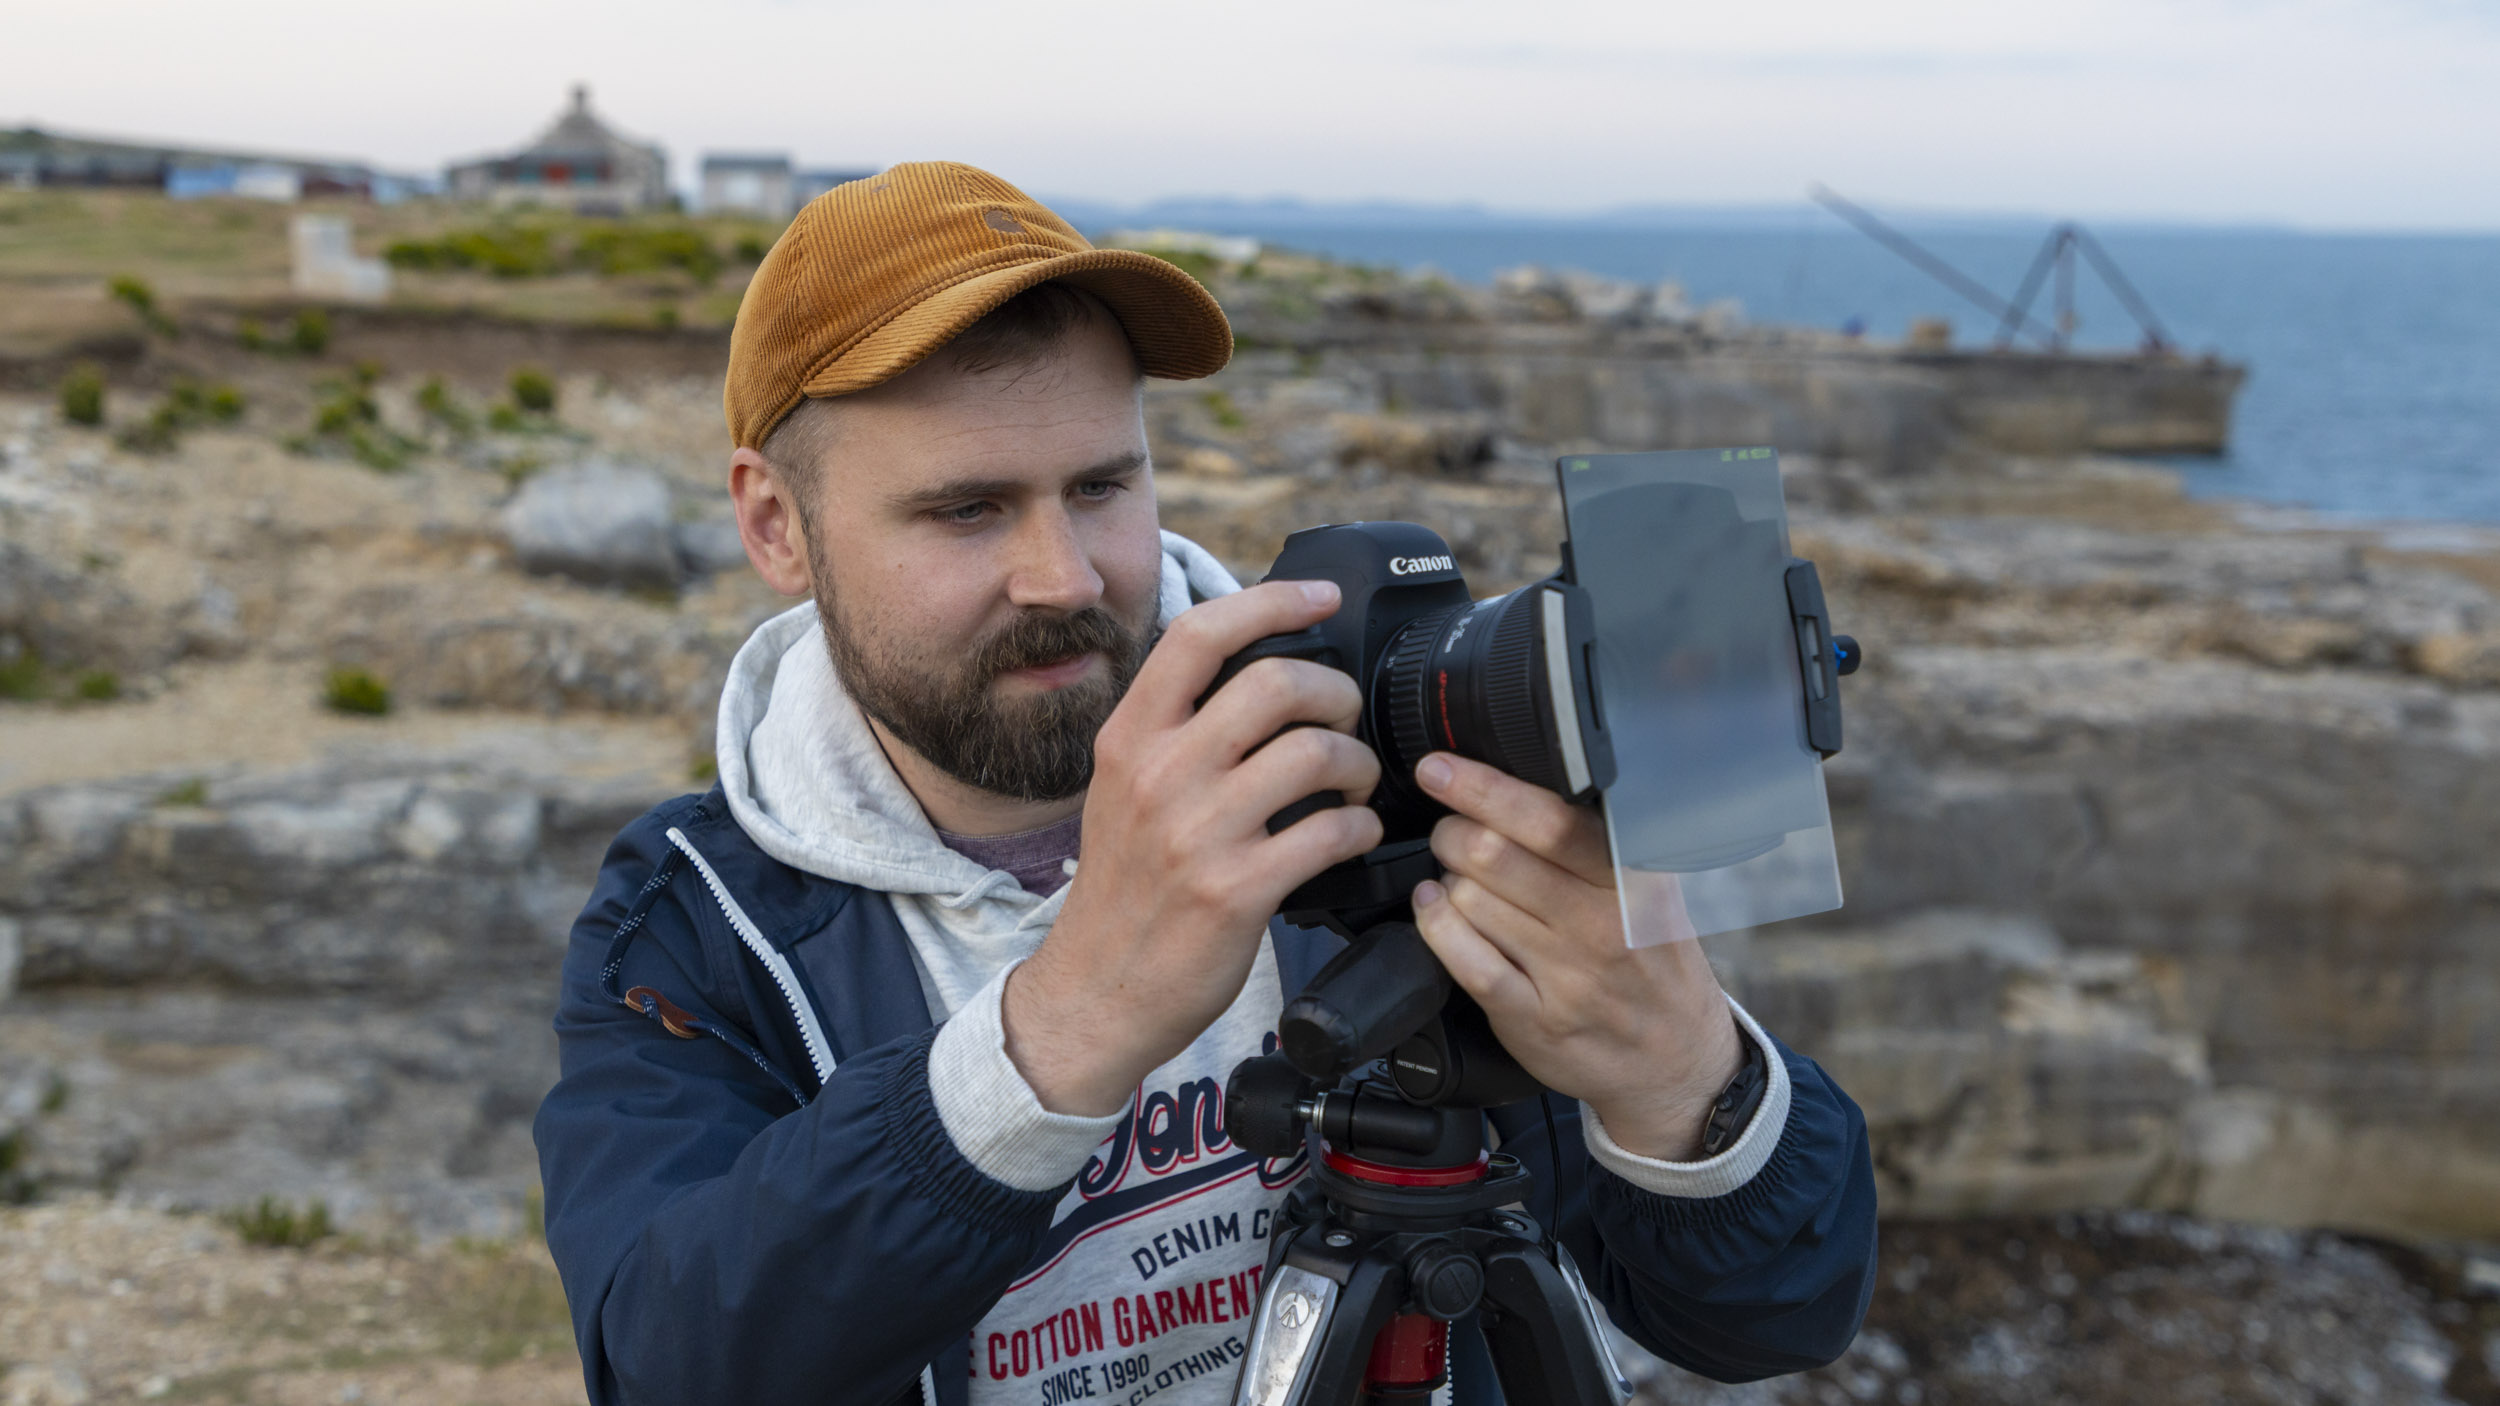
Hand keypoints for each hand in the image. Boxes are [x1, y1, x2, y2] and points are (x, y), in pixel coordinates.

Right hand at [1003, 581, 1385, 1115]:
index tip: (1321, 596)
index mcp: (1129, 738)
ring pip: (1315, 752)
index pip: (1201, 635)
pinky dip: (1359, 827)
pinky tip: (1351, 835)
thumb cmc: (1125, 890)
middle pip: (1275, 683)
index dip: (1271, 600)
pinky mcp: (1235, 890)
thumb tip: (1256, 673)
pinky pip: (1331, 831)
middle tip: (1347, 718)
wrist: (1096, 992)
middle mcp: (1157, 774)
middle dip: (1336, 692)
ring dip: (1358, 764)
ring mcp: (1196, 832)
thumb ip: (1175, 732)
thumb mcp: (1122, 790)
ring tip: (1355, 784)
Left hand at [1409, 752, 1741, 1160]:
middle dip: (1452, 832)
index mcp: (1631, 882)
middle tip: (1450, 831)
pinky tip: (1432, 908)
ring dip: (1447, 879)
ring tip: (1459, 879)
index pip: (1549, 820)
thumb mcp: (1651, 892)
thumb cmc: (1653, 963)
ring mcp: (1567, 977)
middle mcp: (1601, 926)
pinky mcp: (1534, 1020)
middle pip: (1494, 855)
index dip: (1483, 788)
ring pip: (1471, 901)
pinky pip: (1465, 961)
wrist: (1679, 1061)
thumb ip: (1597, 843)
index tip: (1440, 769)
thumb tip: (1519, 783)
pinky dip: (1435, 925)